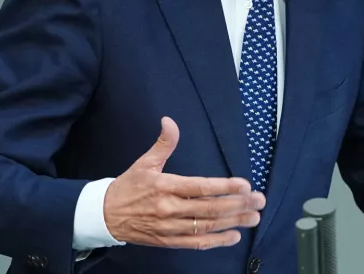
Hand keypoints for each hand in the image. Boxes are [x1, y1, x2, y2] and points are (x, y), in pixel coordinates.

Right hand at [103, 117, 264, 249]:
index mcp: (165, 186)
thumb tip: (170, 121)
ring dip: (233, 222)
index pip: (200, 187)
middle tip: (259, 200)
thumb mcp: (145, 162)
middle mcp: (169, 208)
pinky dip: (216, 241)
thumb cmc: (128, 186)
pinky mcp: (168, 241)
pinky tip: (234, 236)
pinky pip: (196, 243)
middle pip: (209, 208)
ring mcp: (169, 228)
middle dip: (238, 205)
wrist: (104, 215)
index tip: (245, 185)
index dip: (225, 187)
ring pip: (206, 226)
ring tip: (254, 217)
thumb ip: (164, 143)